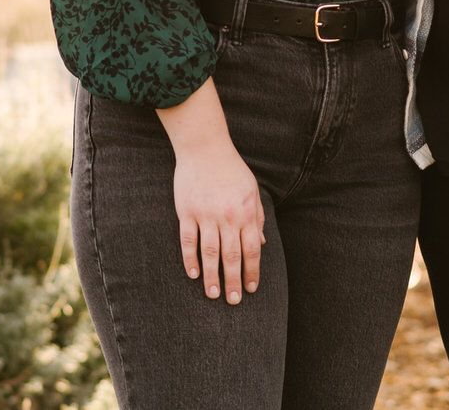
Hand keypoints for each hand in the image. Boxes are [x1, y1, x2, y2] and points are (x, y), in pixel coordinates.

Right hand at [172, 142, 264, 303]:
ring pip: (210, 253)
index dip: (252, 271)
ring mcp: (206, 215)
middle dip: (234, 281)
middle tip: (233, 301)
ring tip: (213, 294)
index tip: (251, 289)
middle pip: (232, 256)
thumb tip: (261, 244)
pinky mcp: (187, 212)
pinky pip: (188, 241)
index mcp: (246, 212)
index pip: (252, 250)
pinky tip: (192, 274)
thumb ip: (257, 217)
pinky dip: (190, 259)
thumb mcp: (252, 190)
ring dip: (212, 276)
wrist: (205, 148)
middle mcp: (228, 216)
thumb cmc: (231, 169)